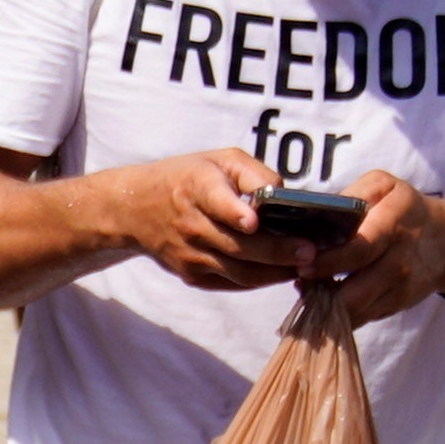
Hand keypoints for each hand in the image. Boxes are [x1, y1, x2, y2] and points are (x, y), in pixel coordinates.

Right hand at [119, 148, 314, 290]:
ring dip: (276, 272)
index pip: (215, 202)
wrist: (135, 209)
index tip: (253, 222)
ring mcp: (190, 254)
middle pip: (239, 246)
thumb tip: (284, 195)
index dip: (234, 213)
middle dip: (277, 251)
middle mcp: (191, 224)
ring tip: (304, 265)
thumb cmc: (188, 178)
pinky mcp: (191, 276)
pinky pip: (233, 283)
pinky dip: (260, 280)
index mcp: (196, 188)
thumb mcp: (218, 160)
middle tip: (309, 252)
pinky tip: (281, 272)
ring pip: (241, 272)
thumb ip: (253, 173)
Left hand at [301, 170, 444, 325]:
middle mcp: (398, 263)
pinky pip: (364, 317)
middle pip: (357, 291)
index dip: (329, 261)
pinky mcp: (397, 305)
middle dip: (322, 292)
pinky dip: (341, 314)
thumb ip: (356, 193)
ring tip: (306, 289)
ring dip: (328, 307)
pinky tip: (323, 298)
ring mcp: (400, 289)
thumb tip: (324, 209)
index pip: (359, 251)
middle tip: (299, 280)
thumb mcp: (386, 186)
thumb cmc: (408, 209)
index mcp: (392, 227)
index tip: (303, 264)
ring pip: (359, 310)